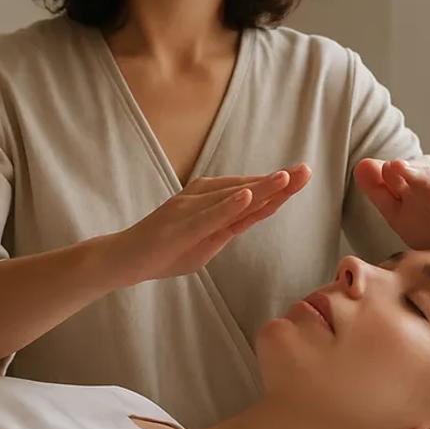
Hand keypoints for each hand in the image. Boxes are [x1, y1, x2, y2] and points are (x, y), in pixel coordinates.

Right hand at [115, 164, 311, 282]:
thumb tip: (249, 215)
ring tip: (286, 178)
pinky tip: (248, 195)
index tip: (302, 175)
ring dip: (259, 187)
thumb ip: (226, 226)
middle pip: (246, 190)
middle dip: (278, 182)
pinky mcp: (180, 226)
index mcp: (209, 201)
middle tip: (306, 170)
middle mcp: (201, 198)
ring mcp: (189, 210)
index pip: (250, 193)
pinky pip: (209, 215)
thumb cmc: (163, 250)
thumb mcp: (203, 241)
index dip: (277, 185)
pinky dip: (229, 205)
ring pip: (232, 198)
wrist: (123, 258)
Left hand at [353, 155, 429, 250]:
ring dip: (424, 175)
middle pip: (417, 173)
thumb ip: (378, 191)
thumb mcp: (397, 212)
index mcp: (411, 184)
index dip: (383, 172)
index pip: (395, 175)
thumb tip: (360, 165)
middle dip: (405, 170)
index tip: (368, 168)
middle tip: (391, 167)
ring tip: (407, 169)